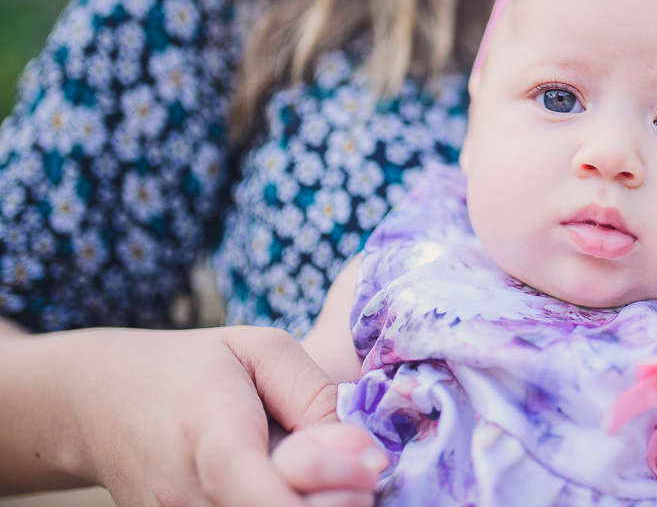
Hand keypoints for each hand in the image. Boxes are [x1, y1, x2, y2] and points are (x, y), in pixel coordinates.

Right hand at [0, 325, 368, 506]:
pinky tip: (292, 489)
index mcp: (211, 435)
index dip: (326, 487)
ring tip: (324, 478)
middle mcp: (186, 496)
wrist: (101, 402)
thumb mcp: (260, 350)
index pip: (264, 495)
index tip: (370, 469)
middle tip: (362, 476)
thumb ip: (314, 394)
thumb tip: (364, 451)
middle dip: (332, 505)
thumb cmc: (194, 368)